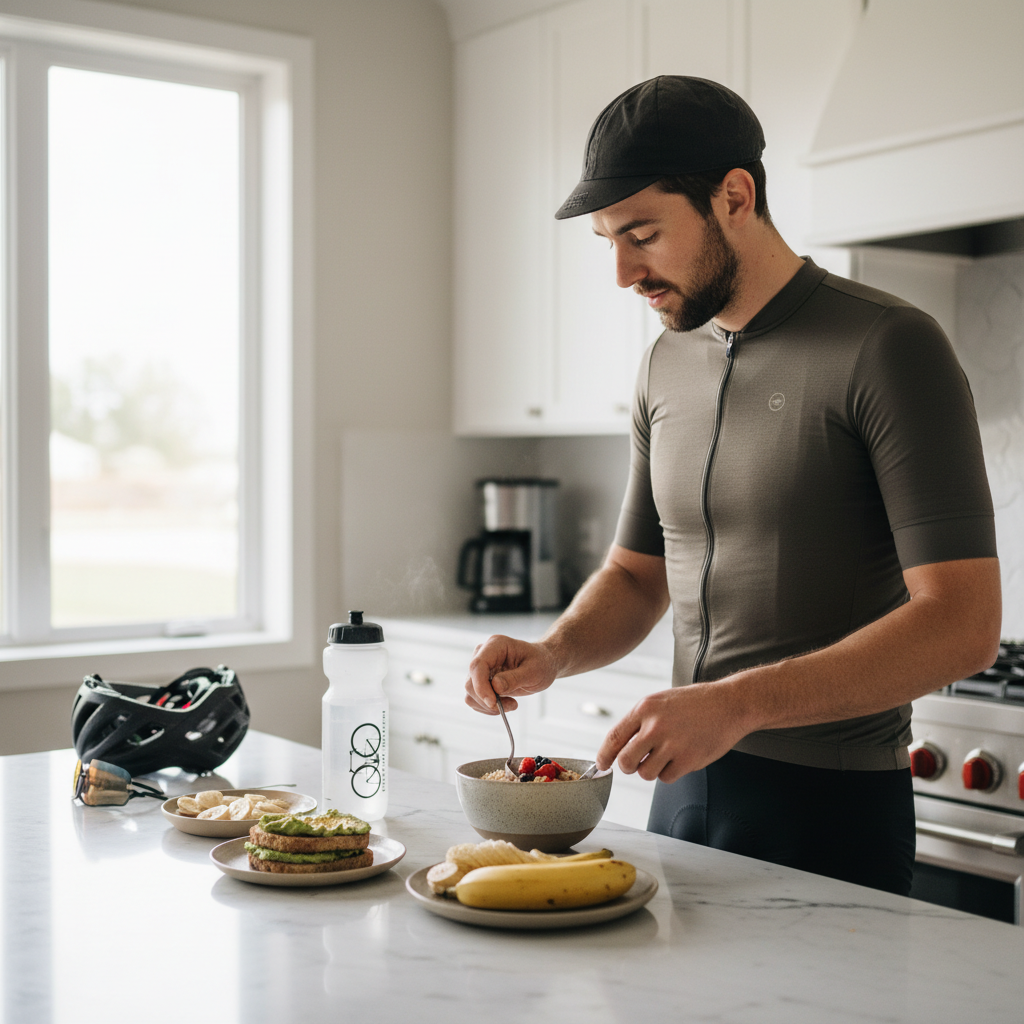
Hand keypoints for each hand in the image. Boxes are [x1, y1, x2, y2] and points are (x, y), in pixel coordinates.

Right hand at [464, 635, 558, 714]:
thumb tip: (495, 686)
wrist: (543, 665)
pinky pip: (474, 699)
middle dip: (487, 699)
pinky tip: (505, 704)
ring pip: (470, 693)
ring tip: (512, 704)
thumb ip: (514, 678)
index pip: (478, 665)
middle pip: (471, 682)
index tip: (493, 702)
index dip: (481, 686)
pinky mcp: (480, 681)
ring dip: (488, 706)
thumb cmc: (541, 663)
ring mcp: (480, 668)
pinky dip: (487, 707)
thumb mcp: (534, 671)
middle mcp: (483, 654)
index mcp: (496, 645)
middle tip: (512, 706)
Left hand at [596, 681, 751, 783]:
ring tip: (666, 754)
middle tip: (637, 763)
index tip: (602, 765)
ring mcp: (672, 744)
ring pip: (646, 773)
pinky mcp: (688, 760)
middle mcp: (655, 726)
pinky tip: (681, 756)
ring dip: (653, 769)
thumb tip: (617, 748)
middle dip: (629, 767)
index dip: (604, 756)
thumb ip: (639, 722)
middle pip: (626, 762)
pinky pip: (667, 778)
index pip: (614, 738)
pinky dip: (671, 772)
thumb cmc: (693, 703)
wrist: (729, 704)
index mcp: (644, 708)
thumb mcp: (660, 702)